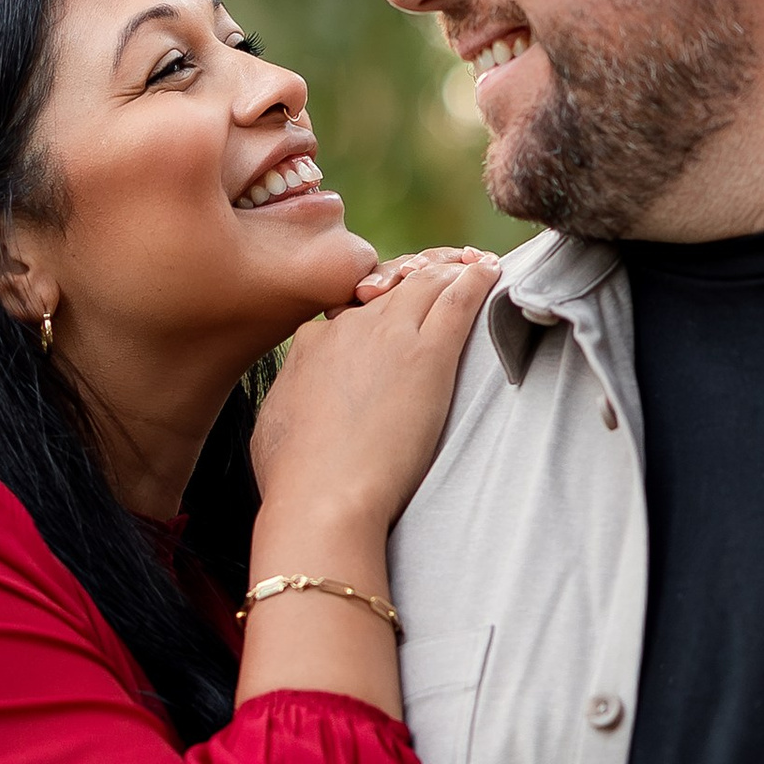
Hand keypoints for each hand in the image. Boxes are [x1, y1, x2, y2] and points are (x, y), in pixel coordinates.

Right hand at [251, 249, 498, 537]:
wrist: (323, 496)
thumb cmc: (293, 478)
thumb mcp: (273, 425)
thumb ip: (291, 398)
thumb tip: (295, 400)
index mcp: (311, 343)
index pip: (349, 312)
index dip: (372, 310)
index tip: (389, 320)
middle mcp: (349, 328)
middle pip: (391, 288)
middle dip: (417, 277)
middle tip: (439, 277)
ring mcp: (390, 335)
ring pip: (426, 283)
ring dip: (449, 270)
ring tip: (469, 267)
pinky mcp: (429, 353)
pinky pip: (458, 300)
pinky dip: (476, 279)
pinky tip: (489, 270)